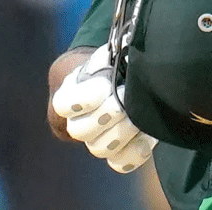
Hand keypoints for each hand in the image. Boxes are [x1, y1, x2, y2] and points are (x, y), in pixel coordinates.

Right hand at [51, 44, 157, 172]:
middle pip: (82, 130)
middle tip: (128, 98)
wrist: (118, 83)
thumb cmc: (114, 65)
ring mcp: (96, 141)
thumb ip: (113, 54)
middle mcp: (78, 124)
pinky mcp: (117, 153)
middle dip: (109, 114)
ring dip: (123, 132)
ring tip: (140, 116)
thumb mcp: (109, 55)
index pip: (65, 105)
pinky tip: (147, 138)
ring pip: (99, 149)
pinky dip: (134, 153)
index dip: (85, 98)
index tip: (106, 84)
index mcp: (70, 97)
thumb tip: (128, 46)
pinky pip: (120, 164)